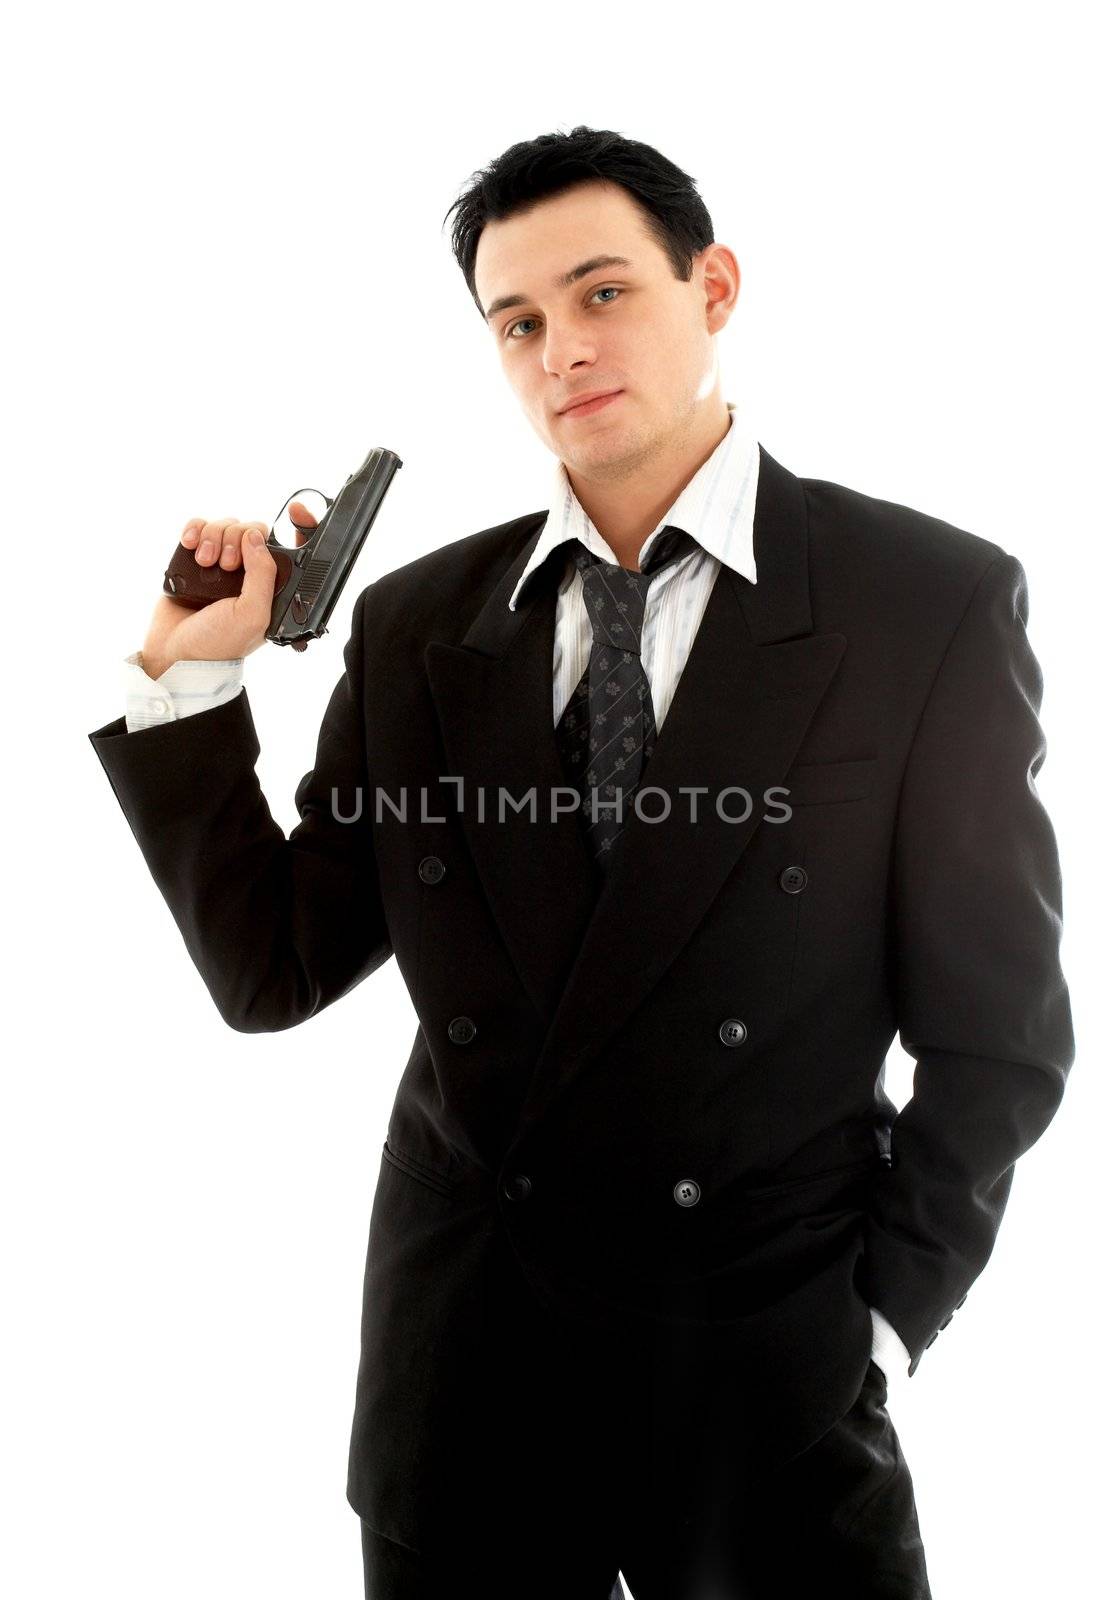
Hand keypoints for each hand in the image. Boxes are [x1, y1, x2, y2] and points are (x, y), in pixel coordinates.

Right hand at [140, 503, 316, 679]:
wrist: (175, 653)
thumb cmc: (218, 643)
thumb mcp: (253, 614)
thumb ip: (263, 575)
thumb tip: (256, 537)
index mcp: (270, 586)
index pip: (289, 548)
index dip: (298, 526)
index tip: (296, 510)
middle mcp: (248, 572)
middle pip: (251, 529)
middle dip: (237, 540)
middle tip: (227, 566)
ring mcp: (221, 563)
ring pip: (225, 525)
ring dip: (213, 538)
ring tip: (204, 563)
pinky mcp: (195, 558)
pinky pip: (199, 527)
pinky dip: (195, 530)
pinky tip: (191, 545)